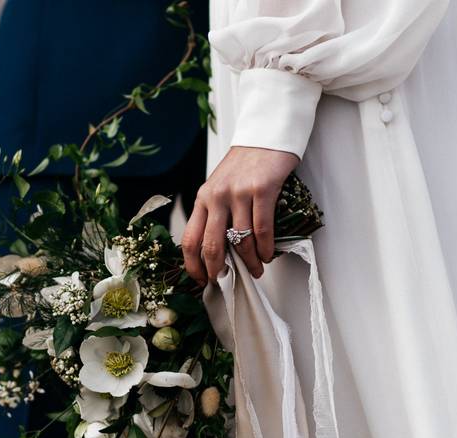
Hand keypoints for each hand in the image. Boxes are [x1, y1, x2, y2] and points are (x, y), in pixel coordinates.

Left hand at [181, 146, 298, 283]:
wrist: (266, 136)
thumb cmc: (244, 165)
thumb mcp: (220, 187)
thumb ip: (216, 213)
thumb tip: (218, 250)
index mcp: (203, 198)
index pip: (189, 239)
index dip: (193, 265)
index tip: (201, 280)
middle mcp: (216, 196)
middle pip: (211, 245)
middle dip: (218, 270)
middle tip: (226, 282)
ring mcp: (238, 193)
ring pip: (240, 240)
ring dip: (249, 262)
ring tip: (255, 270)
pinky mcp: (262, 189)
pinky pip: (261, 228)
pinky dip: (264, 248)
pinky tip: (267, 256)